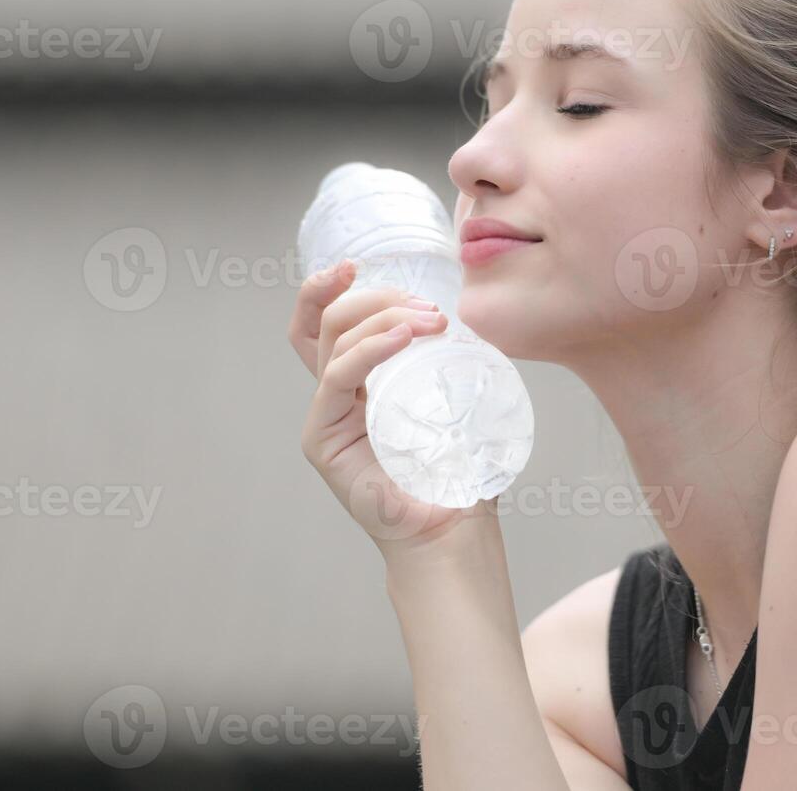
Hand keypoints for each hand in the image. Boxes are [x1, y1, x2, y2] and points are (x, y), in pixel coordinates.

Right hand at [288, 260, 492, 556]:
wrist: (453, 533)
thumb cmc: (460, 474)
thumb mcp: (459, 402)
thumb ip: (453, 363)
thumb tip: (473, 314)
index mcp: (361, 384)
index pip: (326, 324)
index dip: (328, 289)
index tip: (354, 264)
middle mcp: (336, 396)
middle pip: (329, 322)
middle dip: (374, 297)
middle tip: (427, 307)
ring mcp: (326, 416)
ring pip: (334, 341)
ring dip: (382, 316)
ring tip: (430, 322)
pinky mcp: (323, 439)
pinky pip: (336, 378)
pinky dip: (368, 350)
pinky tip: (402, 338)